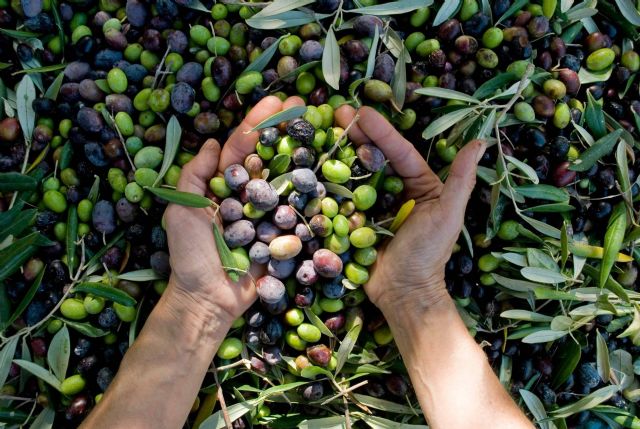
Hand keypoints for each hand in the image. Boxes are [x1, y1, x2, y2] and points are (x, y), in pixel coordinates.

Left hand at [164, 96, 304, 322]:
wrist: (210, 299)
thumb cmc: (191, 255)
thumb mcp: (181, 210)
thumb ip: (194, 176)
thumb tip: (212, 143)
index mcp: (223, 186)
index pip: (242, 147)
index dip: (258, 123)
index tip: (278, 101)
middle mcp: (247, 195)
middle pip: (269, 157)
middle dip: (286, 130)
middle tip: (306, 105)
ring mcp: (268, 214)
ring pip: (287, 180)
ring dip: (303, 154)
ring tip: (321, 129)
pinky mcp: (283, 235)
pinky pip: (299, 211)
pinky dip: (312, 193)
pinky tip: (327, 172)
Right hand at [335, 105, 485, 312]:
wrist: (403, 292)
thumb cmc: (429, 254)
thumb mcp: (448, 214)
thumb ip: (461, 179)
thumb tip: (479, 142)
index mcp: (420, 185)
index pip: (399, 152)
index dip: (382, 132)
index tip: (362, 112)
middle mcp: (396, 190)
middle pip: (375, 157)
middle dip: (357, 134)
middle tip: (337, 112)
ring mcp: (373, 205)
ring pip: (357, 172)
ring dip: (341, 151)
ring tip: (324, 130)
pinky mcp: (355, 220)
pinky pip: (343, 197)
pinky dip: (331, 180)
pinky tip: (317, 163)